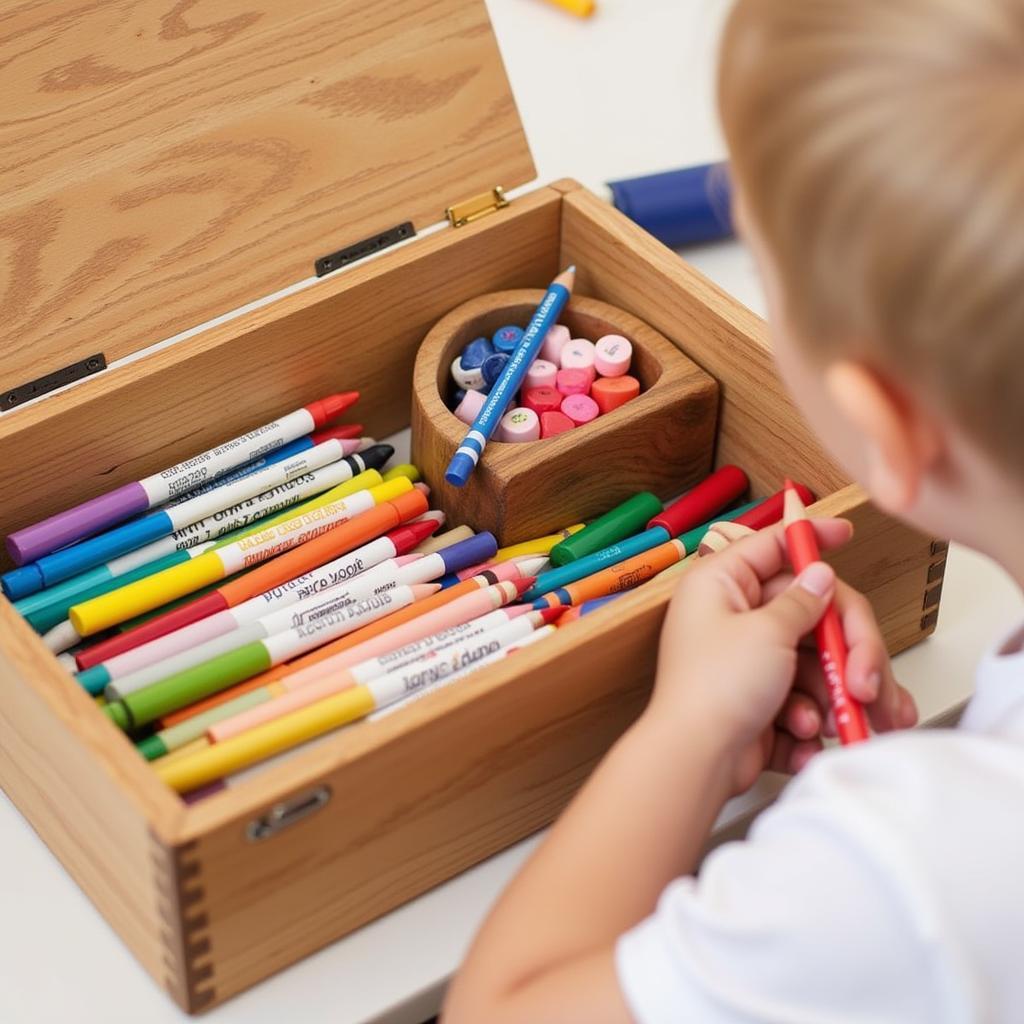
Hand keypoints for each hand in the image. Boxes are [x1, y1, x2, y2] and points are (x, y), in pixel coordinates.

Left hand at [647, 519, 917, 794]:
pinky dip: (811, 722)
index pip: (773, 546)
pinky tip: (805, 739)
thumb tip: (820, 576)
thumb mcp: (767, 632)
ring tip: (842, 724)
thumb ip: (802, 601)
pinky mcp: (758, 700)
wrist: (696, 761)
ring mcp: (747, 660)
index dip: (812, 538)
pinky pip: (802, 700)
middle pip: (812, 614)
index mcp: (722, 585)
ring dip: (834, 696)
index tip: (845, 533)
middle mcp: (733, 618)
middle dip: (849, 652)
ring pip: (815, 662)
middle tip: (866, 684)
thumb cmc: (714, 690)